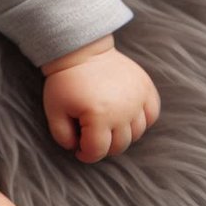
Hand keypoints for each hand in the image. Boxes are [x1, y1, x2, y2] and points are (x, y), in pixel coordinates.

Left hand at [41, 35, 160, 162]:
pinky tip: (126, 118)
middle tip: (91, 137)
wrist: (81, 51)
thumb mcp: (53, 110)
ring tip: (106, 126)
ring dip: (122, 135)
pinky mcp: (146, 88)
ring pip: (137, 133)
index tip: (78, 150)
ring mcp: (138, 99)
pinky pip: (152, 115)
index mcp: (99, 116)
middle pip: (120, 145)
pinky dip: (142, 121)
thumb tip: (76, 149)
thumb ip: (61, 136)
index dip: (86, 155)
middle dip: (104, 147)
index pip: (98, 150)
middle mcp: (124, 110)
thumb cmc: (65, 81)